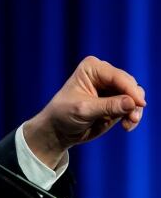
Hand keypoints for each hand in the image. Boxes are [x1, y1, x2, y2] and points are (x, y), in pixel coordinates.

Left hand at [24, 56, 146, 167]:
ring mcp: (111, 88)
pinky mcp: (117, 102)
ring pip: (135, 95)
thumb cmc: (63, 114)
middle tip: (132, 118)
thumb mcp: (84, 110)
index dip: (130, 90)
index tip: (139, 104)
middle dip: (134, 101)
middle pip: (130, 84)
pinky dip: (133, 116)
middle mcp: (103, 74)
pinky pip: (133, 107)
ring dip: (135, 110)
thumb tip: (132, 103)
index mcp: (92, 68)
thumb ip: (108, 106)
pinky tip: (127, 126)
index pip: (117, 76)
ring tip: (128, 124)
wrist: (58, 129)